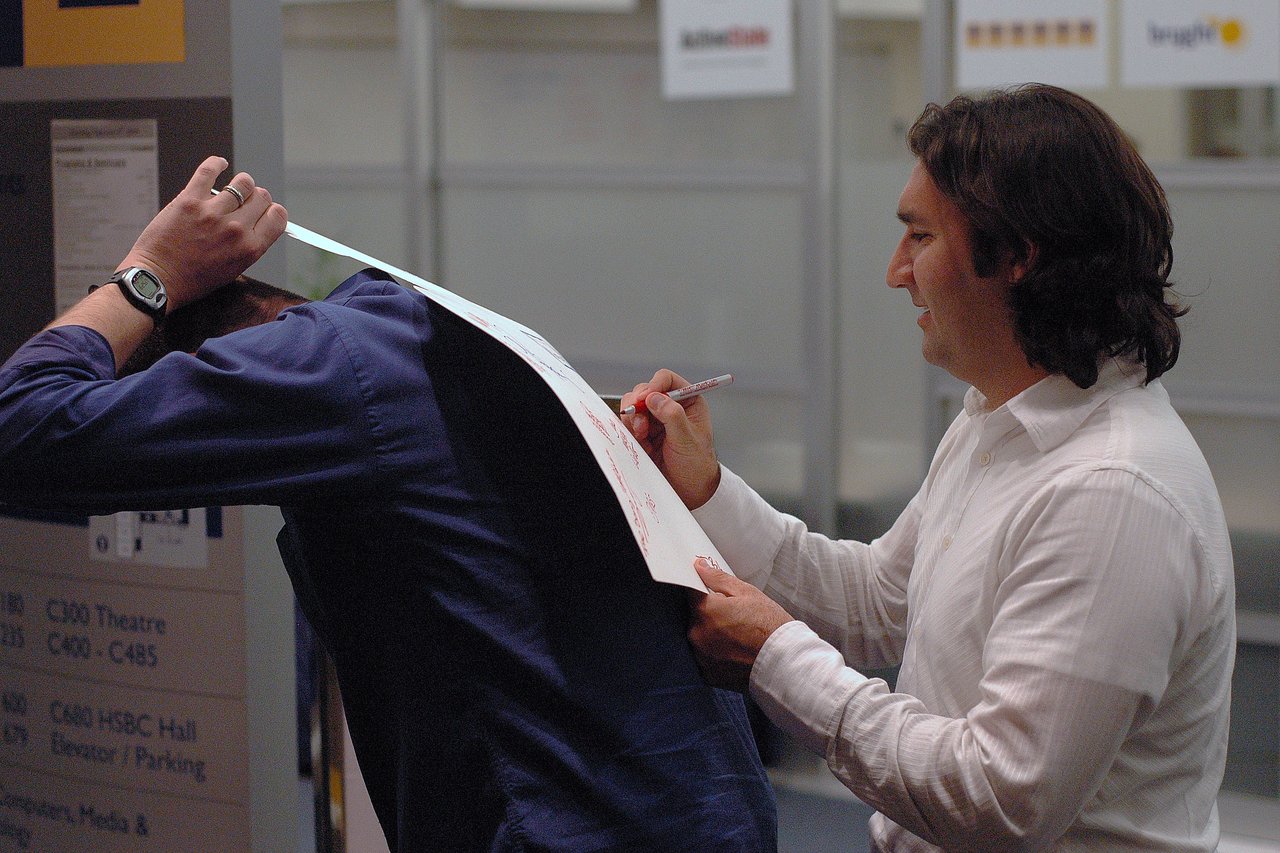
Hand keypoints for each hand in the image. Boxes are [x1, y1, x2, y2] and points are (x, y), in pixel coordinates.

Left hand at [117, 156, 286, 309]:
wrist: (158, 279)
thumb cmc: (193, 279)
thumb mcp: (233, 269)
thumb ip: (249, 245)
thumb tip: (258, 224)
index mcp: (250, 248)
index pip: (278, 216)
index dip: (273, 210)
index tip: (265, 210)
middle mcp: (235, 229)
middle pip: (262, 196)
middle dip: (257, 197)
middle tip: (246, 201)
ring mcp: (212, 212)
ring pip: (242, 182)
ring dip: (240, 184)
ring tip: (232, 189)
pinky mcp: (189, 200)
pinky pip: (209, 171)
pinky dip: (216, 163)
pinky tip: (219, 164)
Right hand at [621, 369, 720, 508]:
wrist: (689, 490)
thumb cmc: (697, 465)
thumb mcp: (687, 440)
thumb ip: (672, 416)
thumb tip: (655, 397)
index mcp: (688, 402)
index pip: (667, 380)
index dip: (654, 385)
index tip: (644, 398)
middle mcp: (670, 407)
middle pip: (645, 391)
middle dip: (639, 405)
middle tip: (641, 423)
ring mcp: (655, 420)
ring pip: (633, 406)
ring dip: (633, 418)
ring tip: (642, 435)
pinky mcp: (643, 434)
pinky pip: (628, 424)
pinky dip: (628, 430)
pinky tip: (639, 442)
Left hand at [687, 557, 792, 692]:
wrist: (785, 663)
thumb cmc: (770, 625)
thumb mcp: (747, 593)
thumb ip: (718, 579)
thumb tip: (699, 567)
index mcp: (705, 611)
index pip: (690, 592)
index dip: (702, 590)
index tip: (712, 593)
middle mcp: (697, 635)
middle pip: (694, 616)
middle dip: (708, 613)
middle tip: (733, 616)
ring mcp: (700, 657)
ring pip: (699, 637)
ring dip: (710, 634)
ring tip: (736, 636)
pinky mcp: (707, 674)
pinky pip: (704, 657)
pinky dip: (715, 653)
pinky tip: (734, 651)